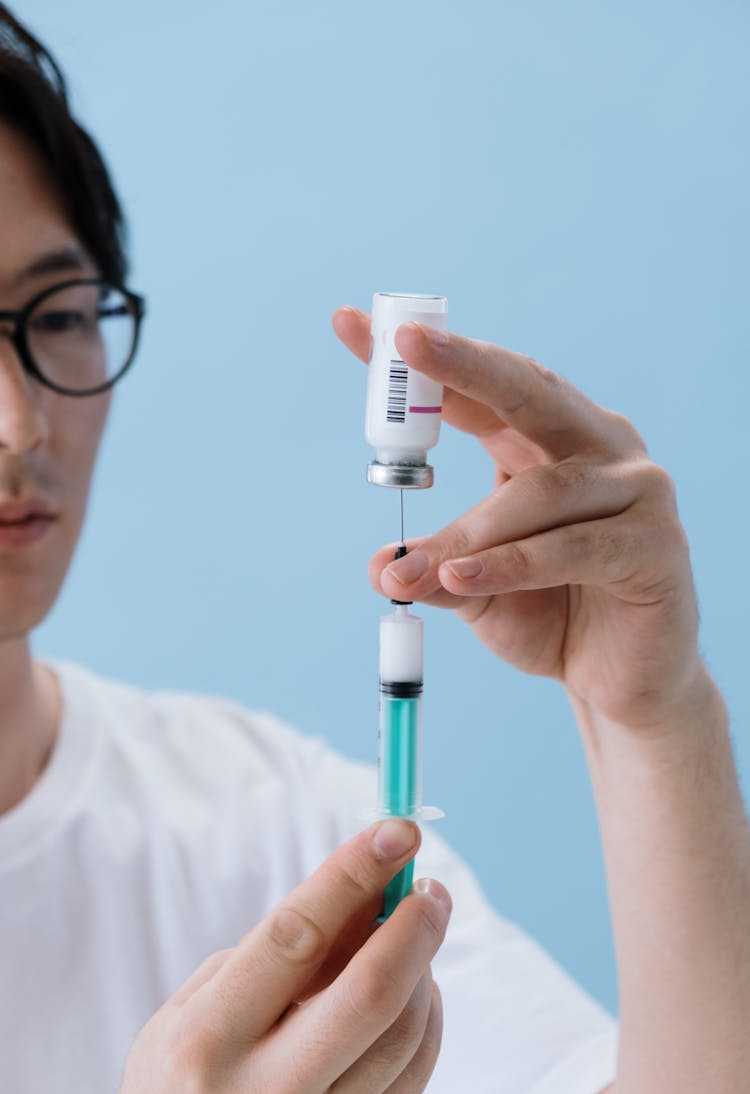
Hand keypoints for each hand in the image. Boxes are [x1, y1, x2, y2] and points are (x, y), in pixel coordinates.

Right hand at [104, 820, 449, 1093]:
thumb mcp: (201, 1002)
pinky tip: (413, 991)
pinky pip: (413, 1077)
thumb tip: (367, 892)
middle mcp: (262, 1092)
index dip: (352, 873)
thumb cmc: (181, 1073)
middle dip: (414, 924)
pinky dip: (424, 1020)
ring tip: (412, 937)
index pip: (298, 935)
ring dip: (421, 969)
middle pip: (370, 992)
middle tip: (431, 887)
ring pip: (403, 1033)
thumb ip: (279, 952)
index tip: (396, 830)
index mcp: (209, 1039)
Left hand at [333, 306, 703, 732]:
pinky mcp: (655, 545)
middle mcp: (599, 448)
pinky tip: (463, 579)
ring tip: (415, 568)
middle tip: (407, 345)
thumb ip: (434, 566)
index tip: (357, 325)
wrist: (620, 682)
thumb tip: (381, 563)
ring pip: (539, 492)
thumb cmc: (548, 616)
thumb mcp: (473, 588)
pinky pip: (572, 547)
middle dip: (463, 364)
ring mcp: (636, 491)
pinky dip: (512, 564)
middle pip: (529, 391)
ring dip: (470, 530)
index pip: (481, 390)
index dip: (425, 360)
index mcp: (550, 442)